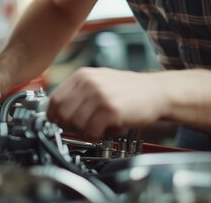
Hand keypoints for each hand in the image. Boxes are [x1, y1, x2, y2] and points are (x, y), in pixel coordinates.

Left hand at [46, 67, 167, 138]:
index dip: (54, 116)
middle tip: (83, 128)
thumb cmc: (129, 90)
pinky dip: (99, 135)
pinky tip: (109, 128)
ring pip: (76, 124)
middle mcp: (89, 83)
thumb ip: (78, 92)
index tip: (58, 123)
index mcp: (83, 75)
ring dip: (87, 131)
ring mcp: (99, 95)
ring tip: (101, 126)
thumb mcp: (100, 81)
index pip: (55, 99)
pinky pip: (92, 131)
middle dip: (70, 126)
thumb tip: (57, 110)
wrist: (157, 92)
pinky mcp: (110, 109)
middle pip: (62, 113)